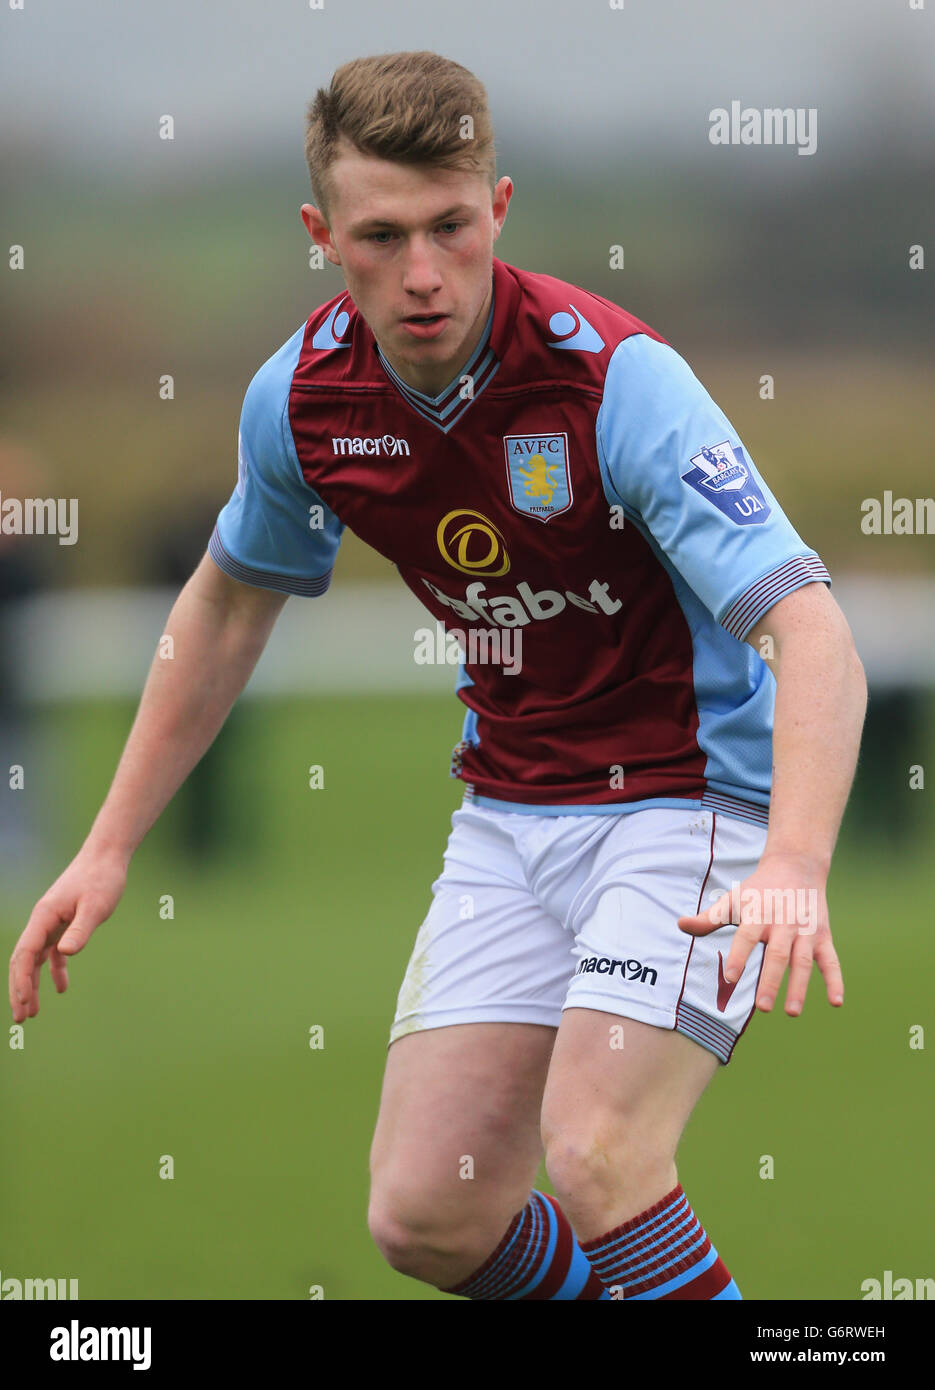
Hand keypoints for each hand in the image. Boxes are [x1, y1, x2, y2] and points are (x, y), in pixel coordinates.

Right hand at [9, 847, 127, 1022]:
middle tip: (21, 1019)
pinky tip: (62, 988)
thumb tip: (65, 953)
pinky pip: (54, 952)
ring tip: (32, 1012)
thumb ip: (80, 930)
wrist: (107, 857)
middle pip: (24, 960)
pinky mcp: (65, 923)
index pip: (24, 953)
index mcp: (43, 917)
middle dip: (20, 990)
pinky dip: (55, 969)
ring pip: (36, 959)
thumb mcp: (95, 906)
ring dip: (33, 984)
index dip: (20, 980)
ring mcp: (52, 922)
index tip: (21, 1002)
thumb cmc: (102, 879)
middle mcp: (42, 921)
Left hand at [676, 854, 843, 1015]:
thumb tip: (681, 925)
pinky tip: (836, 1002)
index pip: (746, 936)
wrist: (797, 866)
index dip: (740, 956)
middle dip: (770, 980)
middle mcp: (783, 923)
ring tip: (791, 1013)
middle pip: (777, 954)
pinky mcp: (823, 936)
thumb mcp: (734, 899)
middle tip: (762, 1008)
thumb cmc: (759, 889)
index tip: (731, 979)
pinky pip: (831, 961)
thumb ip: (709, 917)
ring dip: (799, 987)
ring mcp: (805, 931)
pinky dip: (835, 980)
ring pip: (804, 960)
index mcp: (758, 913)